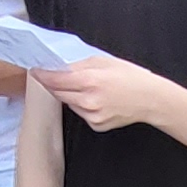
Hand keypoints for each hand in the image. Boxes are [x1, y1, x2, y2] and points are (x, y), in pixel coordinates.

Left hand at [31, 52, 180, 132]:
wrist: (150, 99)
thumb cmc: (131, 77)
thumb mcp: (105, 61)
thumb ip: (80, 64)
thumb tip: (60, 67)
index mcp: (90, 81)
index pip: (56, 79)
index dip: (42, 75)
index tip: (35, 70)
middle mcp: (89, 101)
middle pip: (58, 93)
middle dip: (53, 84)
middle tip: (51, 75)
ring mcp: (92, 116)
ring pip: (69, 103)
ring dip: (70, 94)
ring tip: (87, 86)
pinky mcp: (96, 125)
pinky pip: (81, 113)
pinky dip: (83, 105)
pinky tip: (97, 99)